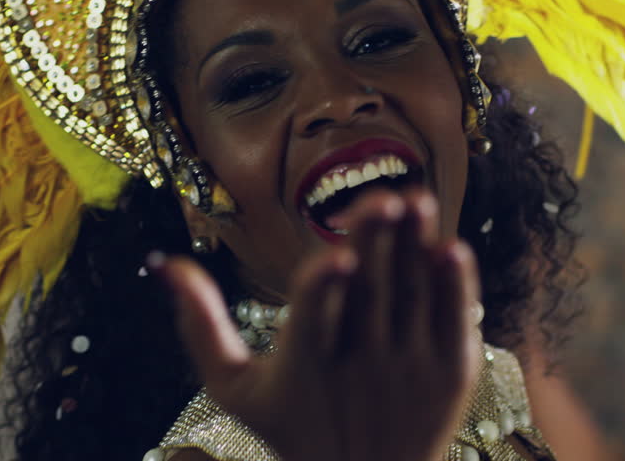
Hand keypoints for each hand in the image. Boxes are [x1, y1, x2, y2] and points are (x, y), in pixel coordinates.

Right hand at [156, 190, 481, 460]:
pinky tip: (451, 250)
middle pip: (368, 294)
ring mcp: (408, 370)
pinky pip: (453, 322)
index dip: (322, 289)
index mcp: (304, 366)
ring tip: (418, 201)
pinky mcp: (449, 375)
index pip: (312, 320)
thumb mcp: (234, 387)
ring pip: (412, 297)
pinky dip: (456, 287)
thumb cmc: (292, 427)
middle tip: (385, 196)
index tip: (334, 258)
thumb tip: (168, 262)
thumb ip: (200, 326)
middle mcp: (359, 366)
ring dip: (416, 247)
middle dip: (376, 243)